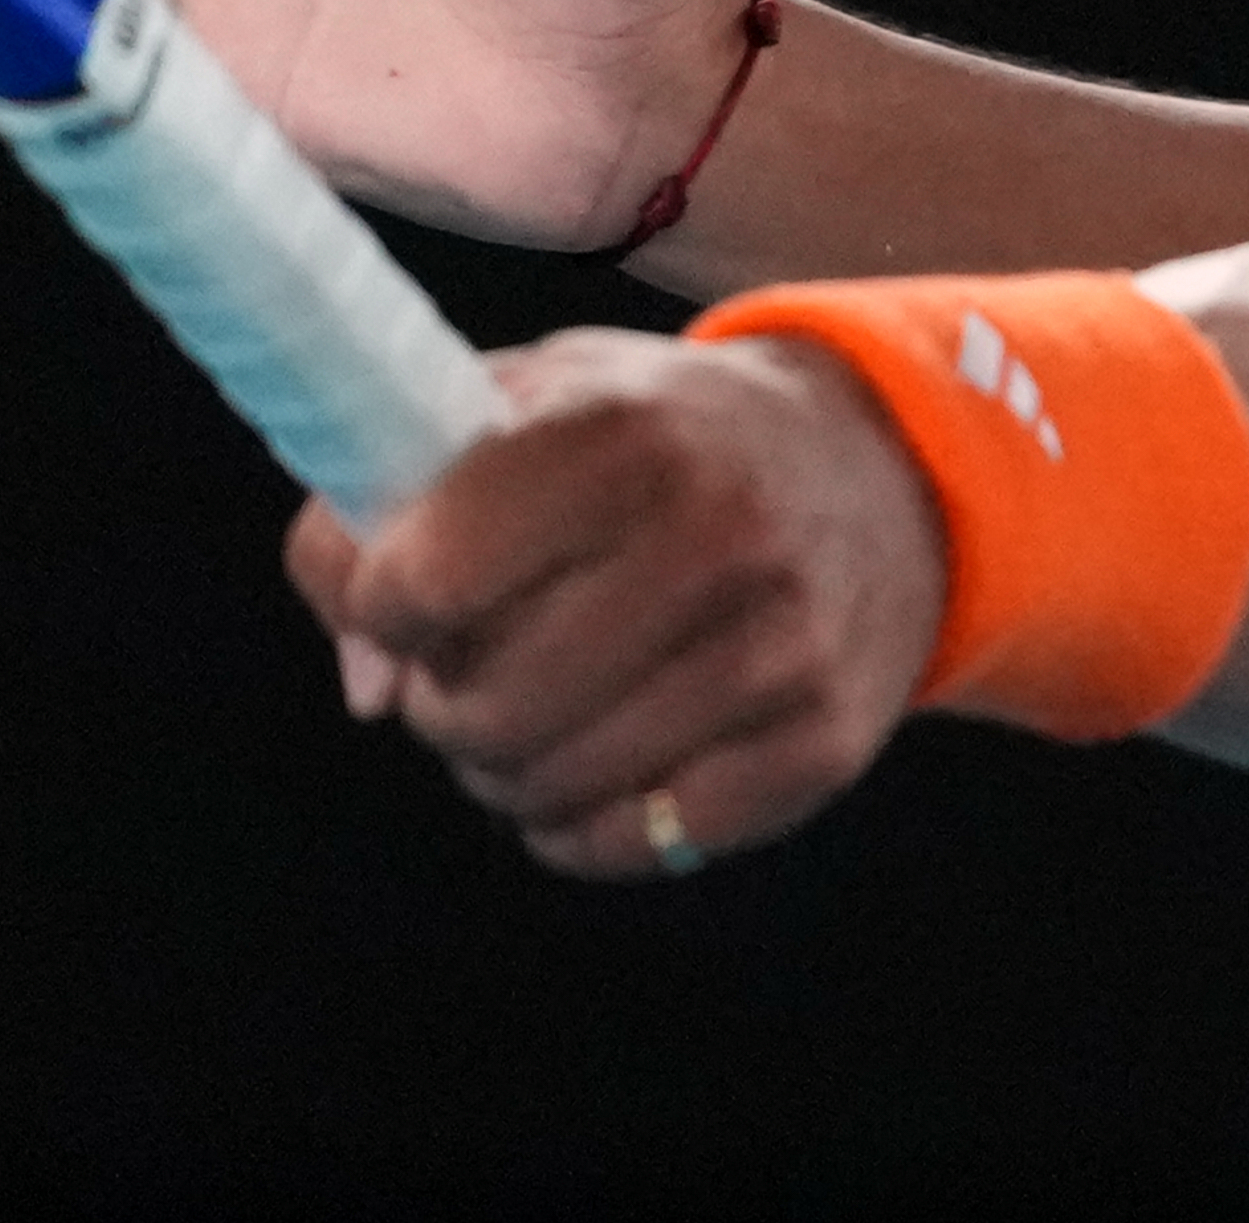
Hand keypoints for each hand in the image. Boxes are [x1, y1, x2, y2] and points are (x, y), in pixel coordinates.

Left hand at [286, 327, 948, 878]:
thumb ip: (392, 503)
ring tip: (520, 718)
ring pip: (558, 785)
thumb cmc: (654, 434)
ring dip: (503, 773)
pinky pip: (645, 843)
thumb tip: (371, 686)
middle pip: (489, 705)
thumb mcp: (523, 404)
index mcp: (621, 431)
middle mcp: (715, 533)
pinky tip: (590, 767)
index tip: (394, 599)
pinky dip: (585, 828)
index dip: (379, 605)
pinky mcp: (821, 741)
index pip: (433, 576)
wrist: (877, 465)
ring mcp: (779, 646)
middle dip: (438, 706)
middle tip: (454, 676)